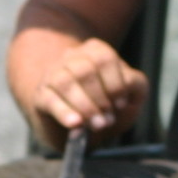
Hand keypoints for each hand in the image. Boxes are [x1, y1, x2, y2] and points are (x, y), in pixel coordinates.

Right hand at [26, 36, 149, 149]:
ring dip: (84, 106)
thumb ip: (136, 86)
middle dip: (99, 98)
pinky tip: (76, 124)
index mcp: (95, 50)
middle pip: (84, 69)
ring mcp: (53, 75)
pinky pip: (50, 100)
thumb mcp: (129, 96)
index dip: (115, 83)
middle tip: (108, 120)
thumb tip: (126, 85)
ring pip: (65, 82)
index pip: (104, 58)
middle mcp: (71, 57)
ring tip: (96, 125)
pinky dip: (64, 112)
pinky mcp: (41, 95)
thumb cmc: (107, 106)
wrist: (78, 126)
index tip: (120, 104)